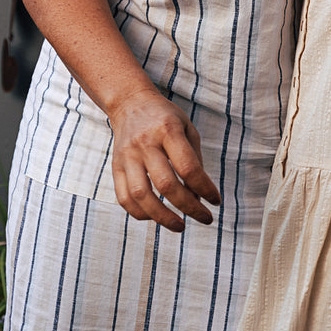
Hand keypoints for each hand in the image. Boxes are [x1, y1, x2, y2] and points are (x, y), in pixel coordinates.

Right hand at [107, 87, 220, 231]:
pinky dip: (140, 213)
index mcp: (167, 130)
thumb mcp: (187, 128)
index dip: (204, 189)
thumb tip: (198, 196)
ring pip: (141, 195)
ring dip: (162, 217)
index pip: (188, 167)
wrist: (130, 103)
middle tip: (205, 218)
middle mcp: (145, 143)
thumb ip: (194, 159)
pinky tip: (156, 217)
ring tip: (179, 226)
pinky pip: (124, 197)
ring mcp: (127, 156)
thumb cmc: (165, 118)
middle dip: (188, 207)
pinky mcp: (115, 166)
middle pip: (166, 184)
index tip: (215, 201)